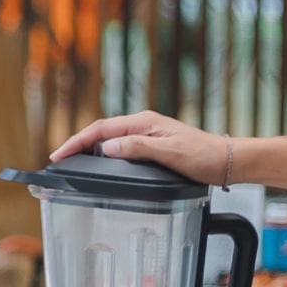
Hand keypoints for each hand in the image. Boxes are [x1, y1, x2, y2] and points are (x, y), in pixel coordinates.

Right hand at [50, 111, 230, 185]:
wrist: (228, 161)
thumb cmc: (204, 156)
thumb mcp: (170, 153)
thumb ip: (138, 148)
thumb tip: (107, 148)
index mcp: (144, 122)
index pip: (101, 129)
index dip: (77, 141)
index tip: (59, 154)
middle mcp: (143, 125)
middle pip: (101, 132)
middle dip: (77, 144)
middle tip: (59, 159)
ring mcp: (147, 134)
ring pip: (109, 139)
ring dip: (89, 148)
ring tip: (72, 161)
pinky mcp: (152, 145)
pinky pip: (120, 147)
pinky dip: (104, 154)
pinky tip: (99, 163)